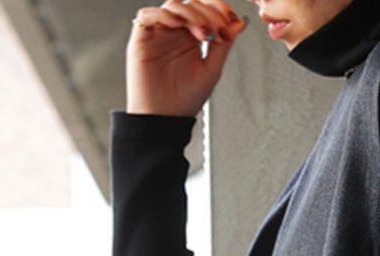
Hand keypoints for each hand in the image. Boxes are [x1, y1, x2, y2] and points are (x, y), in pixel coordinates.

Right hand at [126, 2, 245, 117]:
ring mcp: (159, 34)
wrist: (164, 120)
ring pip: (173, 5)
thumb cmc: (184, 102)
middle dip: (207, 13)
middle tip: (216, 31)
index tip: (230, 18)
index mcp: (192, 38)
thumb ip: (224, 45)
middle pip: (191, 4)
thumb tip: (238, 23)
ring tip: (201, 33)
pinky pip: (148, 15)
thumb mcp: (211, 70)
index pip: (204, 10)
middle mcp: (176, 33)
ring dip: (190, 14)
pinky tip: (176, 25)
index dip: (218, 7)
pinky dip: (163, 14)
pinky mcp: (141, 39)